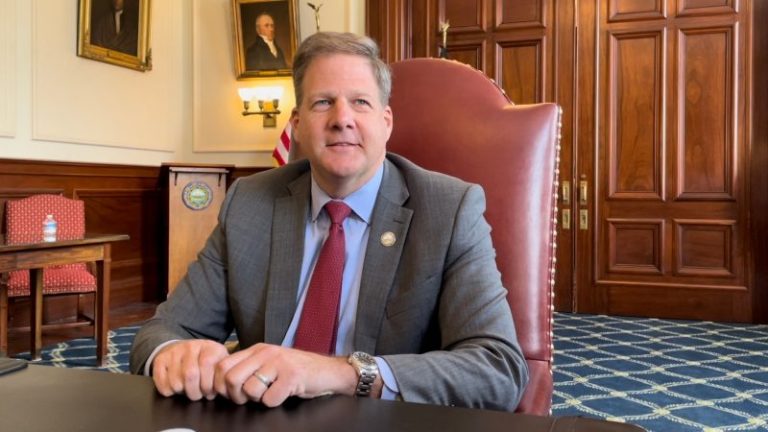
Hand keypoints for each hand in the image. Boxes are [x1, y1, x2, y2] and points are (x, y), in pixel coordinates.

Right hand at [151, 340, 228, 400]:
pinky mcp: (160, 359)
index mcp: (210, 347)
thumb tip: (220, 389)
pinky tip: (175, 389)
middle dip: (195, 392)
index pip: (207, 364)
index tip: (210, 393)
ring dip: (182, 392)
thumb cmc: (207, 364)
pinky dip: (168, 391)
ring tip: (187, 390)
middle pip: (190, 374)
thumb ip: (222, 375)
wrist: (187, 350)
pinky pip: (161, 381)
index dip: (208, 384)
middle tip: (198, 394)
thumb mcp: (219, 365)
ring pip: (175, 381)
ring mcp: (175, 351)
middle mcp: (191, 346)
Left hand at [213, 343, 357, 406]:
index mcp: (257, 349)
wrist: (329, 371)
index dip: (220, 385)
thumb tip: (223, 384)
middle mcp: (266, 353)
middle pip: (231, 378)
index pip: (222, 366)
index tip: (231, 394)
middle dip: (236, 395)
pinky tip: (284, 394)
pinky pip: (270, 399)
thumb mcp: (269, 363)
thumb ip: (249, 368)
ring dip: (258, 399)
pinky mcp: (292, 376)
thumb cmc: (296, 371)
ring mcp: (279, 363)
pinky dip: (274, 403)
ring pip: (250, 390)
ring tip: (270, 393)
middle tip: (249, 398)